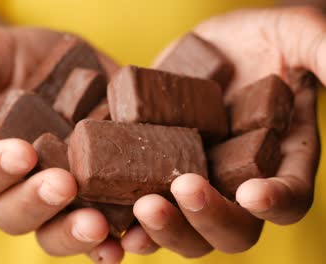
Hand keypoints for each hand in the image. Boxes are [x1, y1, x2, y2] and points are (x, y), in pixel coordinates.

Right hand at [0, 27, 122, 262]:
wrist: (65, 58)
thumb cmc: (17, 57)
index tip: (22, 152)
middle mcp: (19, 185)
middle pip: (15, 216)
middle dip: (38, 204)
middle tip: (64, 185)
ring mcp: (60, 195)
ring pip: (57, 233)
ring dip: (76, 235)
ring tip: (100, 226)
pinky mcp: (98, 193)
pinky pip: (104, 227)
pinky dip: (118, 238)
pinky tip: (133, 237)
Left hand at [123, 6, 320, 256]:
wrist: (213, 45)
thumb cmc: (263, 37)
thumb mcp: (296, 34)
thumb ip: (322, 49)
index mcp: (279, 159)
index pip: (290, 197)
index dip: (277, 203)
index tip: (254, 193)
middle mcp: (236, 182)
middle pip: (231, 228)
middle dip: (207, 218)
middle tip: (182, 190)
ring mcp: (193, 180)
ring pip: (184, 229)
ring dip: (163, 228)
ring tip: (141, 207)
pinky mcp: (154, 171)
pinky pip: (139, 208)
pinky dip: (123, 221)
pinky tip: (105, 216)